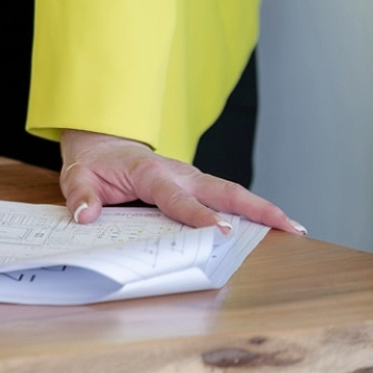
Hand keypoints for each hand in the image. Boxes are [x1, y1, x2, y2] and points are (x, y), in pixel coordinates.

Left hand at [59, 129, 306, 235]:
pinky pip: (226, 197)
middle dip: (255, 208)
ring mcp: (191, 179)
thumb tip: (87, 216)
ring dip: (262, 210)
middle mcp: (178, 173)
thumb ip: (82, 195)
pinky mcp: (196, 186)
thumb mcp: (78, 176)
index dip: (198, 215)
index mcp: (149, 172)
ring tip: (295, 229)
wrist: (103, 142)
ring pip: (231, 193)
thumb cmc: (95, 162)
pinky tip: (273, 227)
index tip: (220, 231)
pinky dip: (251, 211)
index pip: (177, 198)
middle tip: (288, 226)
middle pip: (222, 190)